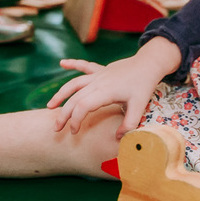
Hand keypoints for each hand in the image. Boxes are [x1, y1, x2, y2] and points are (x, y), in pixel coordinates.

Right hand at [46, 37, 181, 136]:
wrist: (149, 63)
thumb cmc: (144, 84)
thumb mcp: (139, 106)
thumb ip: (129, 124)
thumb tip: (117, 138)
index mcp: (105, 91)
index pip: (82, 106)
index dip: (75, 120)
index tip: (74, 132)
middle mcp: (98, 82)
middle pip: (74, 98)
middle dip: (63, 114)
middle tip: (56, 128)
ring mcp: (98, 75)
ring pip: (74, 83)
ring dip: (61, 94)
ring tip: (50, 105)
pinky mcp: (101, 70)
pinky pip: (84, 66)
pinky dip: (73, 64)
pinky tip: (62, 63)